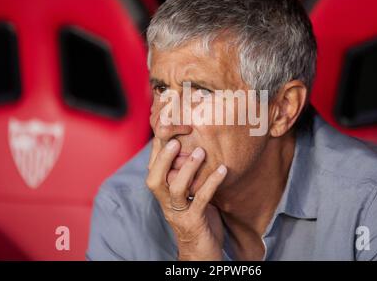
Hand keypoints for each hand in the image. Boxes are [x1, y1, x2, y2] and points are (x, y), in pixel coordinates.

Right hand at [146, 137, 227, 259]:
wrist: (201, 250)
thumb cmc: (196, 215)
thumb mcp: (188, 190)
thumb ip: (186, 171)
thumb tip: (195, 140)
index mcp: (162, 191)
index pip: (153, 164)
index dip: (159, 145)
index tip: (171, 125)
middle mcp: (165, 202)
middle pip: (154, 177)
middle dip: (163, 157)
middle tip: (176, 140)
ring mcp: (178, 213)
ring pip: (175, 189)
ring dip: (187, 169)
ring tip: (201, 151)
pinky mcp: (194, 222)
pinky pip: (201, 200)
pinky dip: (211, 183)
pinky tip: (223, 169)